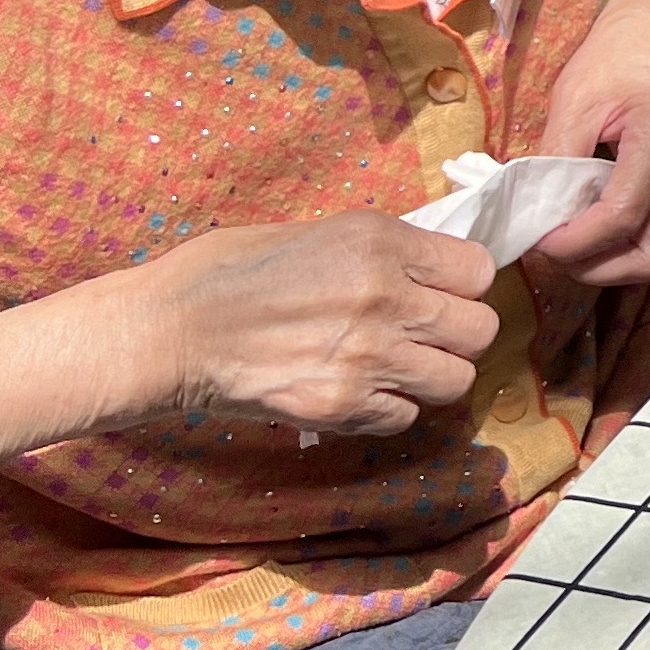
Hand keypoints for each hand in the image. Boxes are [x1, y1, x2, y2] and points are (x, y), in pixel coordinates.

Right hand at [70, 212, 499, 444]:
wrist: (169, 330)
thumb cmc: (229, 270)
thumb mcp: (318, 232)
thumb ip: (383, 251)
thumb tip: (428, 268)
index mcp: (380, 242)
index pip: (478, 270)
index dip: (462, 284)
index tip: (441, 291)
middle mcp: (386, 298)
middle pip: (479, 329)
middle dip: (457, 333)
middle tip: (426, 334)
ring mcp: (368, 358)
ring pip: (455, 380)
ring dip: (433, 375)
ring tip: (398, 367)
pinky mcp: (342, 407)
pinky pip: (405, 417)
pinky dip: (390, 409)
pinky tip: (359, 391)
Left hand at [525, 0, 649, 289]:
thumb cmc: (614, 55)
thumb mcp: (574, 97)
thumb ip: (556, 157)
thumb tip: (533, 213)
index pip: (623, 215)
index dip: (577, 241)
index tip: (540, 239)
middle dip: (602, 269)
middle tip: (558, 254)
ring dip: (616, 264)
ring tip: (574, 248)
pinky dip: (627, 245)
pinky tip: (595, 229)